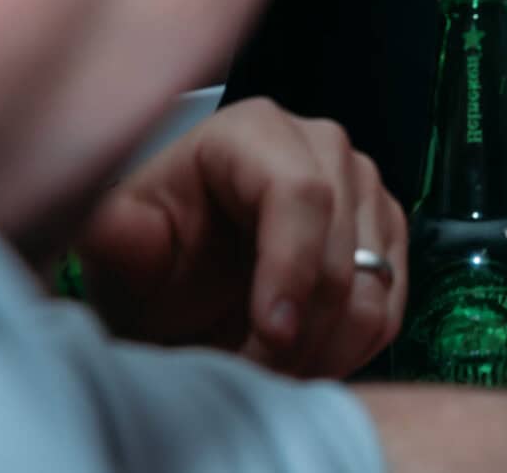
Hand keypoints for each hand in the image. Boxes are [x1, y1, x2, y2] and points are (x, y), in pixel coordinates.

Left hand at [75, 98, 404, 378]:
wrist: (173, 286)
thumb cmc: (147, 259)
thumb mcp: (117, 249)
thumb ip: (117, 237)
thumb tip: (125, 229)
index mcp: (254, 131)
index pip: (300, 194)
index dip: (292, 268)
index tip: (270, 336)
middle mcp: (323, 145)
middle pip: (343, 246)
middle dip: (302, 328)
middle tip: (254, 376)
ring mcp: (363, 188)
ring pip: (373, 284)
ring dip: (325, 348)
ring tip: (270, 375)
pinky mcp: (385, 234)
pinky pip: (389, 305)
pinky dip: (350, 349)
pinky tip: (301, 362)